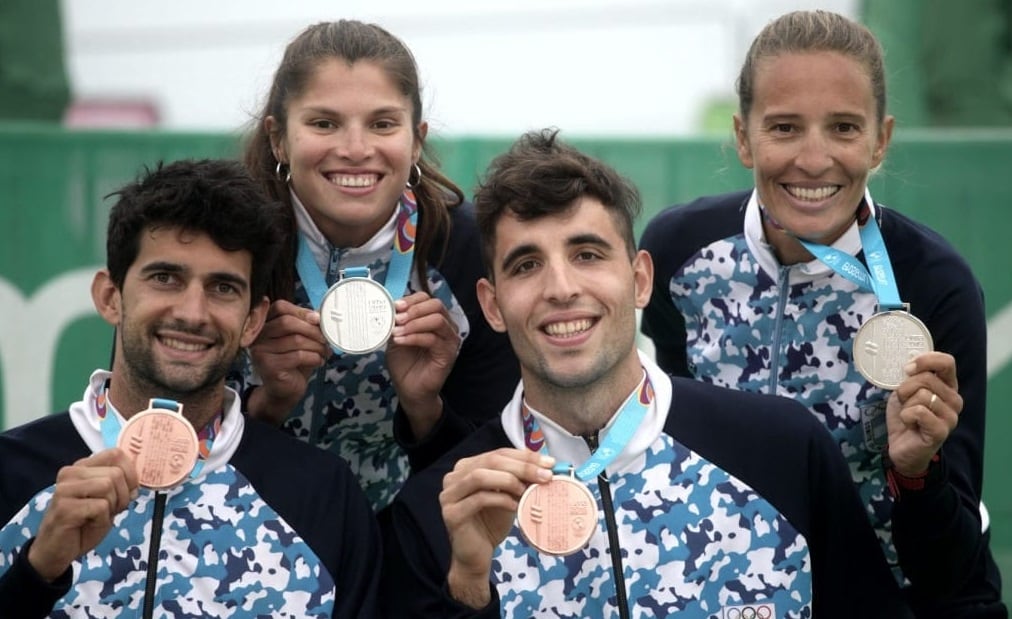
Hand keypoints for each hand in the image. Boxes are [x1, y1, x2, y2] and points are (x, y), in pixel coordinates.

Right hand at [27, 448, 138, 581]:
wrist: (57, 551)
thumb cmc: (84, 524)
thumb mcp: (108, 500)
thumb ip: (120, 485)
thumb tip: (137, 482)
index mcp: (82, 467)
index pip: (116, 454)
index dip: (130, 474)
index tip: (129, 492)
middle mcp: (70, 473)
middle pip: (115, 473)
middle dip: (122, 495)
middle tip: (110, 511)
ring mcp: (65, 489)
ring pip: (108, 486)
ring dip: (112, 507)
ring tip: (98, 517)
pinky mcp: (64, 508)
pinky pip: (100, 507)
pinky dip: (102, 520)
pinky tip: (89, 525)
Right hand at [247, 299, 328, 424]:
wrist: (284, 391)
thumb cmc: (293, 362)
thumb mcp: (299, 339)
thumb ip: (305, 325)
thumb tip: (321, 316)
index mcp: (264, 325)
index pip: (280, 308)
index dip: (301, 311)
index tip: (318, 319)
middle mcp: (258, 337)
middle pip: (288, 322)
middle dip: (313, 330)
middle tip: (326, 339)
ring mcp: (261, 352)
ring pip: (296, 340)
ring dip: (317, 346)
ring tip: (324, 352)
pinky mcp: (269, 366)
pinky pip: (298, 356)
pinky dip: (314, 357)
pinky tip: (318, 362)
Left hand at [386, 292, 461, 438]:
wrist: (409, 389)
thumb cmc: (404, 363)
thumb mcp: (396, 337)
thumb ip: (396, 323)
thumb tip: (389, 308)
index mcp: (433, 318)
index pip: (427, 298)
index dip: (411, 300)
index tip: (395, 307)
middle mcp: (445, 326)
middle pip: (436, 305)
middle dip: (413, 310)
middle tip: (397, 319)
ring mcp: (449, 340)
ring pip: (437, 320)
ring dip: (413, 323)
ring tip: (397, 332)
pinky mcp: (448, 354)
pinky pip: (432, 339)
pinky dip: (414, 337)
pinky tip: (400, 341)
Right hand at [440, 448, 554, 607]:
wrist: (476, 556)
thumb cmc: (491, 524)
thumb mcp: (509, 496)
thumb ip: (520, 480)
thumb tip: (547, 466)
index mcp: (467, 467)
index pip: (498, 453)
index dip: (525, 456)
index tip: (549, 463)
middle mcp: (454, 477)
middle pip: (491, 461)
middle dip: (522, 466)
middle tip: (546, 475)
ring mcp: (449, 495)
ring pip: (480, 477)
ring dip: (509, 480)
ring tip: (527, 491)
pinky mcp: (452, 514)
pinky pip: (478, 500)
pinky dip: (500, 500)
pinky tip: (515, 506)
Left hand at [886, 351, 962, 475]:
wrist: (902, 448)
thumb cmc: (906, 417)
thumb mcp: (905, 391)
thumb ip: (910, 377)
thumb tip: (908, 364)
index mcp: (948, 386)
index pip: (947, 362)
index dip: (926, 360)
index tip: (907, 368)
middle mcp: (954, 399)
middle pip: (927, 378)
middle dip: (905, 388)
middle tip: (904, 401)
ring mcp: (951, 416)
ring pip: (921, 395)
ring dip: (905, 404)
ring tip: (909, 415)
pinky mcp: (941, 431)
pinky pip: (918, 412)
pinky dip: (906, 416)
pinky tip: (910, 424)